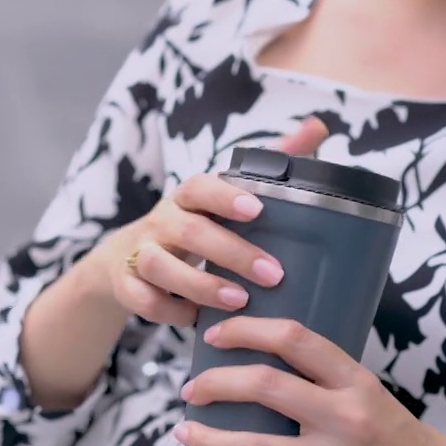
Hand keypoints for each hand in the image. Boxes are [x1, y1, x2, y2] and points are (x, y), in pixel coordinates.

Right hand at [101, 117, 328, 326]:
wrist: (127, 257)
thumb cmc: (195, 223)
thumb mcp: (226, 195)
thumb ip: (271, 161)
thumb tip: (318, 126)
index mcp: (187, 198)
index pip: (199, 186)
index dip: (224, 196)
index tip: (258, 210)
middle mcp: (161, 221)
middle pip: (188, 232)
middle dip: (232, 253)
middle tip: (273, 274)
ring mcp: (140, 254)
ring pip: (160, 266)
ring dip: (200, 285)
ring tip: (240, 300)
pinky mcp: (127, 286)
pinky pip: (143, 300)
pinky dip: (171, 312)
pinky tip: (199, 320)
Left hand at [174, 316, 445, 445]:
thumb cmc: (401, 439)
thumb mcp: (368, 396)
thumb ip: (320, 382)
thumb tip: (253, 363)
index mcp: (356, 380)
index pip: (294, 338)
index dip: (247, 329)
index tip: (216, 332)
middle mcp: (347, 416)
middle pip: (265, 385)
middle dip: (215, 382)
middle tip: (191, 385)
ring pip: (254, 444)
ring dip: (209, 435)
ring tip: (186, 428)